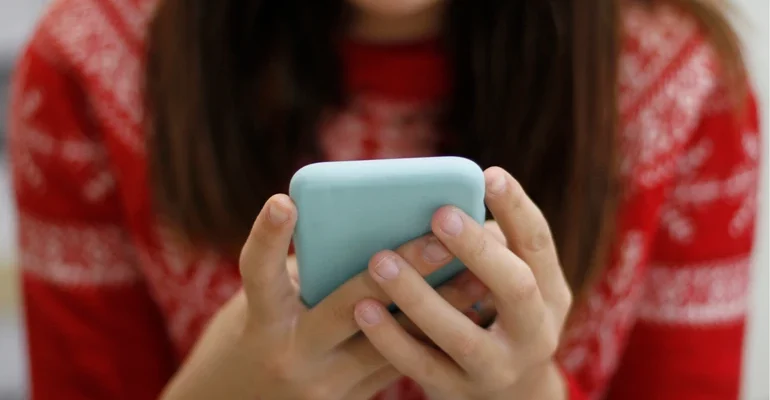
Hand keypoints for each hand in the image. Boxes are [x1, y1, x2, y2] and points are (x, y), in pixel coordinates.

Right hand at [161, 194, 487, 399]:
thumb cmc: (257, 340)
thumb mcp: (266, 306)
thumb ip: (310, 274)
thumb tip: (374, 233)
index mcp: (263, 324)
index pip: (260, 276)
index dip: (269, 238)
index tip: (283, 201)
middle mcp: (293, 356)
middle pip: (350, 307)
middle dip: (400, 272)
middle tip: (440, 240)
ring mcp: (327, 385)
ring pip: (391, 342)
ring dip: (437, 306)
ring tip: (477, 276)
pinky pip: (400, 363)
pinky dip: (431, 334)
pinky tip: (467, 312)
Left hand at [353, 168, 572, 399]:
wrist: (507, 394)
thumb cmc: (498, 313)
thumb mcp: (509, 284)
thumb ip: (487, 248)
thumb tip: (437, 205)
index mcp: (550, 292)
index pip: (539, 244)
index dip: (516, 208)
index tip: (488, 175)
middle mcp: (535, 333)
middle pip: (514, 288)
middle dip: (477, 250)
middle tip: (439, 214)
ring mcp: (498, 368)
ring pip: (460, 335)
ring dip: (418, 296)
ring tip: (380, 260)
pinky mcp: (459, 391)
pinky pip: (422, 366)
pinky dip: (391, 338)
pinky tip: (363, 309)